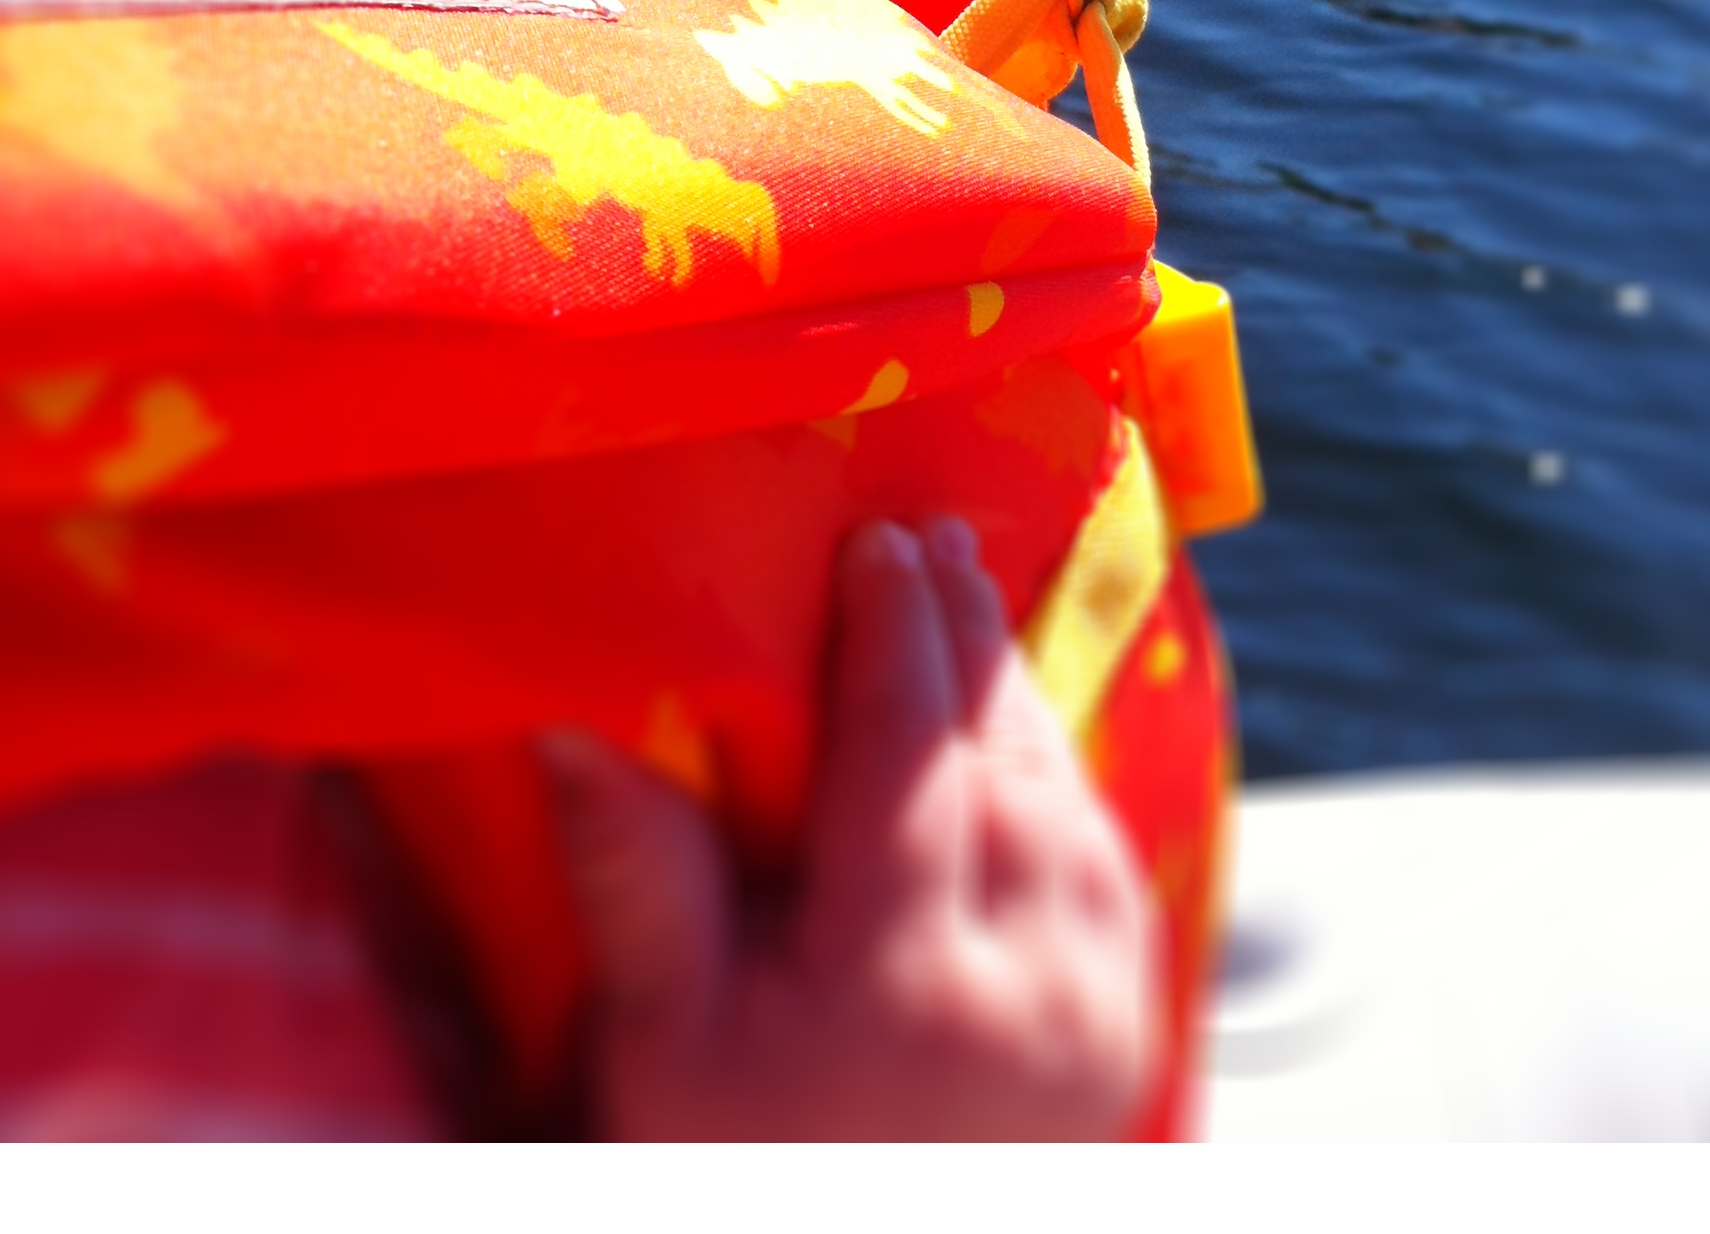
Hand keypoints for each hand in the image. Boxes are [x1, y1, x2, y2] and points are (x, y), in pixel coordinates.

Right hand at [537, 516, 1164, 1139]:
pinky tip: (1007, 724)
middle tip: (922, 540)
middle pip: (1001, 758)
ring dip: (1011, 691)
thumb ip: (640, 880)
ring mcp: (1098, 1011)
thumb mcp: (660, 1043)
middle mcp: (1026, 992)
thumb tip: (575, 727)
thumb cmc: (740, 1170)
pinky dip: (1054, 772)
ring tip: (960, 600)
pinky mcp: (1134, 1025)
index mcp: (900, 986)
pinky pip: (1102, 856)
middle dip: (960, 636)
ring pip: (1063, 795)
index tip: (872, 541)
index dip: (894, 632)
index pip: (911, 757)